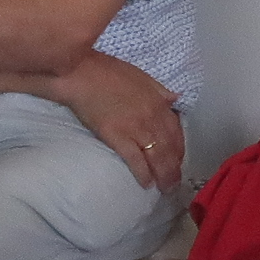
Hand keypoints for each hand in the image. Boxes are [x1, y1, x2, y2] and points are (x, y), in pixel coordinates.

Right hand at [55, 53, 183, 194]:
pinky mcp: (117, 136)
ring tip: (165, 188)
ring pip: (157, 157)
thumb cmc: (108, 71)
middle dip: (174, 168)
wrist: (81, 73)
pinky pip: (135, 159)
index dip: (179, 149)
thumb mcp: (142, 77)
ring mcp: (135, 128)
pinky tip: (146, 184)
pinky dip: (143, 173)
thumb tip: (175, 99)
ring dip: (164, 175)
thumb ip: (160, 91)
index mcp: (159, 102)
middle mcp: (152, 117)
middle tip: (174, 183)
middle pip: (169, 148)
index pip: (176, 131)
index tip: (178, 161)